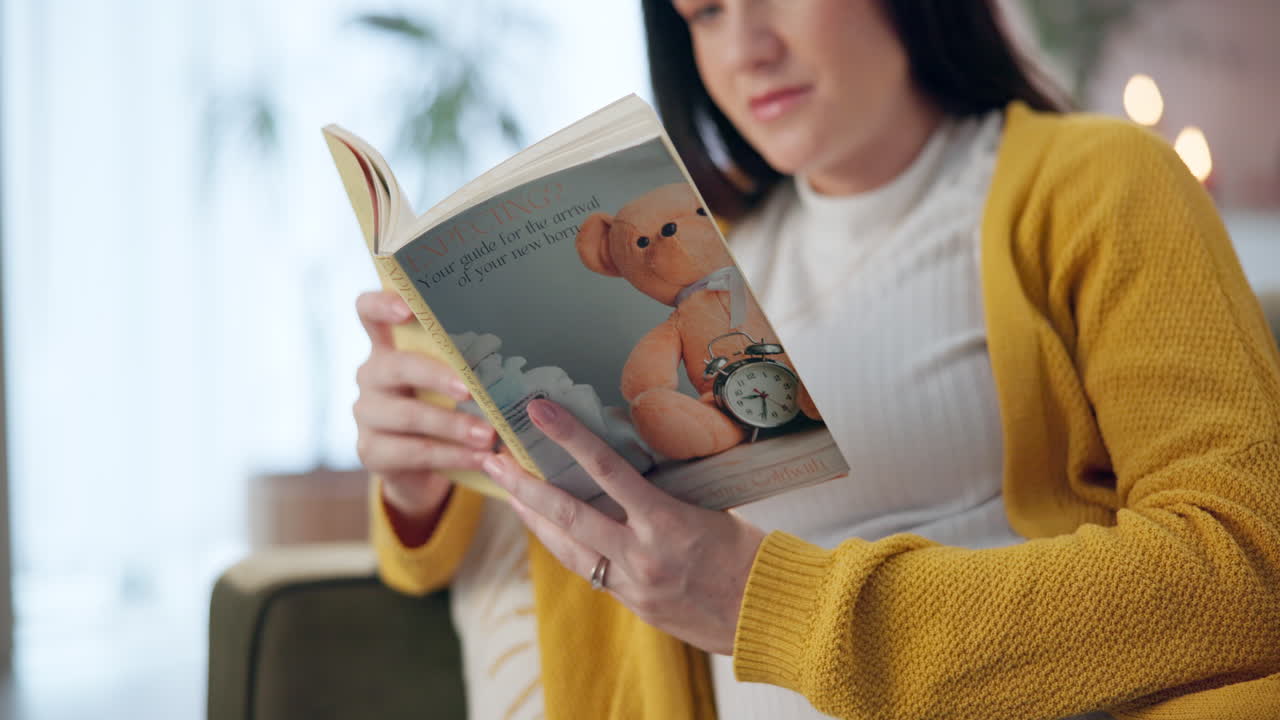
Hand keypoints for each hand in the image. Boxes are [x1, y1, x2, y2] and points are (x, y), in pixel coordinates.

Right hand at [353, 291, 495, 542]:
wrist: (424, 467)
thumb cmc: (446, 407)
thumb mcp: (454, 379)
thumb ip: (466, 361)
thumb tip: (520, 345)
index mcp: (389, 347)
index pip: (368, 312)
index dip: (382, 305)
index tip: (409, 309)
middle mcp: (371, 376)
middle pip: (395, 367)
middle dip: (436, 376)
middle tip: (471, 389)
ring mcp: (367, 414)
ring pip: (407, 415)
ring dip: (453, 425)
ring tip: (488, 435)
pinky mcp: (371, 452)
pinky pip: (415, 452)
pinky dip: (453, 455)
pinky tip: (481, 459)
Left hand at [483, 399, 765, 655]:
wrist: (768, 615)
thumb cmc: (750, 554)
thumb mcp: (712, 509)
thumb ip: (671, 490)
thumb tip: (639, 461)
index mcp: (665, 522)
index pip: (605, 470)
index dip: (568, 436)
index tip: (539, 410)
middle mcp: (640, 555)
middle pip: (566, 514)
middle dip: (523, 484)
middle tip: (493, 458)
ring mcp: (631, 584)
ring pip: (566, 548)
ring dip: (534, 518)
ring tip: (511, 492)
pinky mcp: (632, 603)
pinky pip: (587, 569)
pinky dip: (565, 545)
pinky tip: (550, 530)